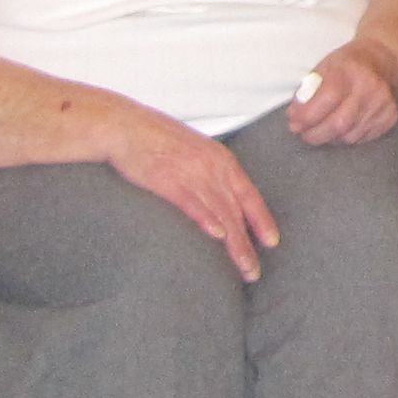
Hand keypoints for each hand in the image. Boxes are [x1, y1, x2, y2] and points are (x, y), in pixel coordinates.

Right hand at [101, 109, 281, 278]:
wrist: (126, 125)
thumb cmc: (158, 140)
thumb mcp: (196, 151)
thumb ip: (211, 173)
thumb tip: (223, 200)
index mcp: (221, 160)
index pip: (249, 194)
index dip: (262, 219)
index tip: (272, 242)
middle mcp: (212, 167)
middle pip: (237, 211)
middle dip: (248, 244)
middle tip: (254, 272)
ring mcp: (191, 173)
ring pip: (221, 212)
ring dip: (235, 243)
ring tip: (244, 267)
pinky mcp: (168, 180)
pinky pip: (192, 203)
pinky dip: (206, 219)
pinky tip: (217, 235)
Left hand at [285, 37, 397, 145]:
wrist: (384, 60)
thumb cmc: (348, 64)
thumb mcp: (325, 66)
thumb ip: (309, 89)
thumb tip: (295, 115)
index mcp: (350, 70)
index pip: (327, 99)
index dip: (307, 115)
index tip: (294, 122)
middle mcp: (369, 88)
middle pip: (339, 123)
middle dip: (315, 134)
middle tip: (303, 133)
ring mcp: (382, 105)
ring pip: (348, 136)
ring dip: (329, 137)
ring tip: (320, 130)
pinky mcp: (389, 118)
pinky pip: (361, 139)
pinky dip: (345, 138)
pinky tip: (340, 128)